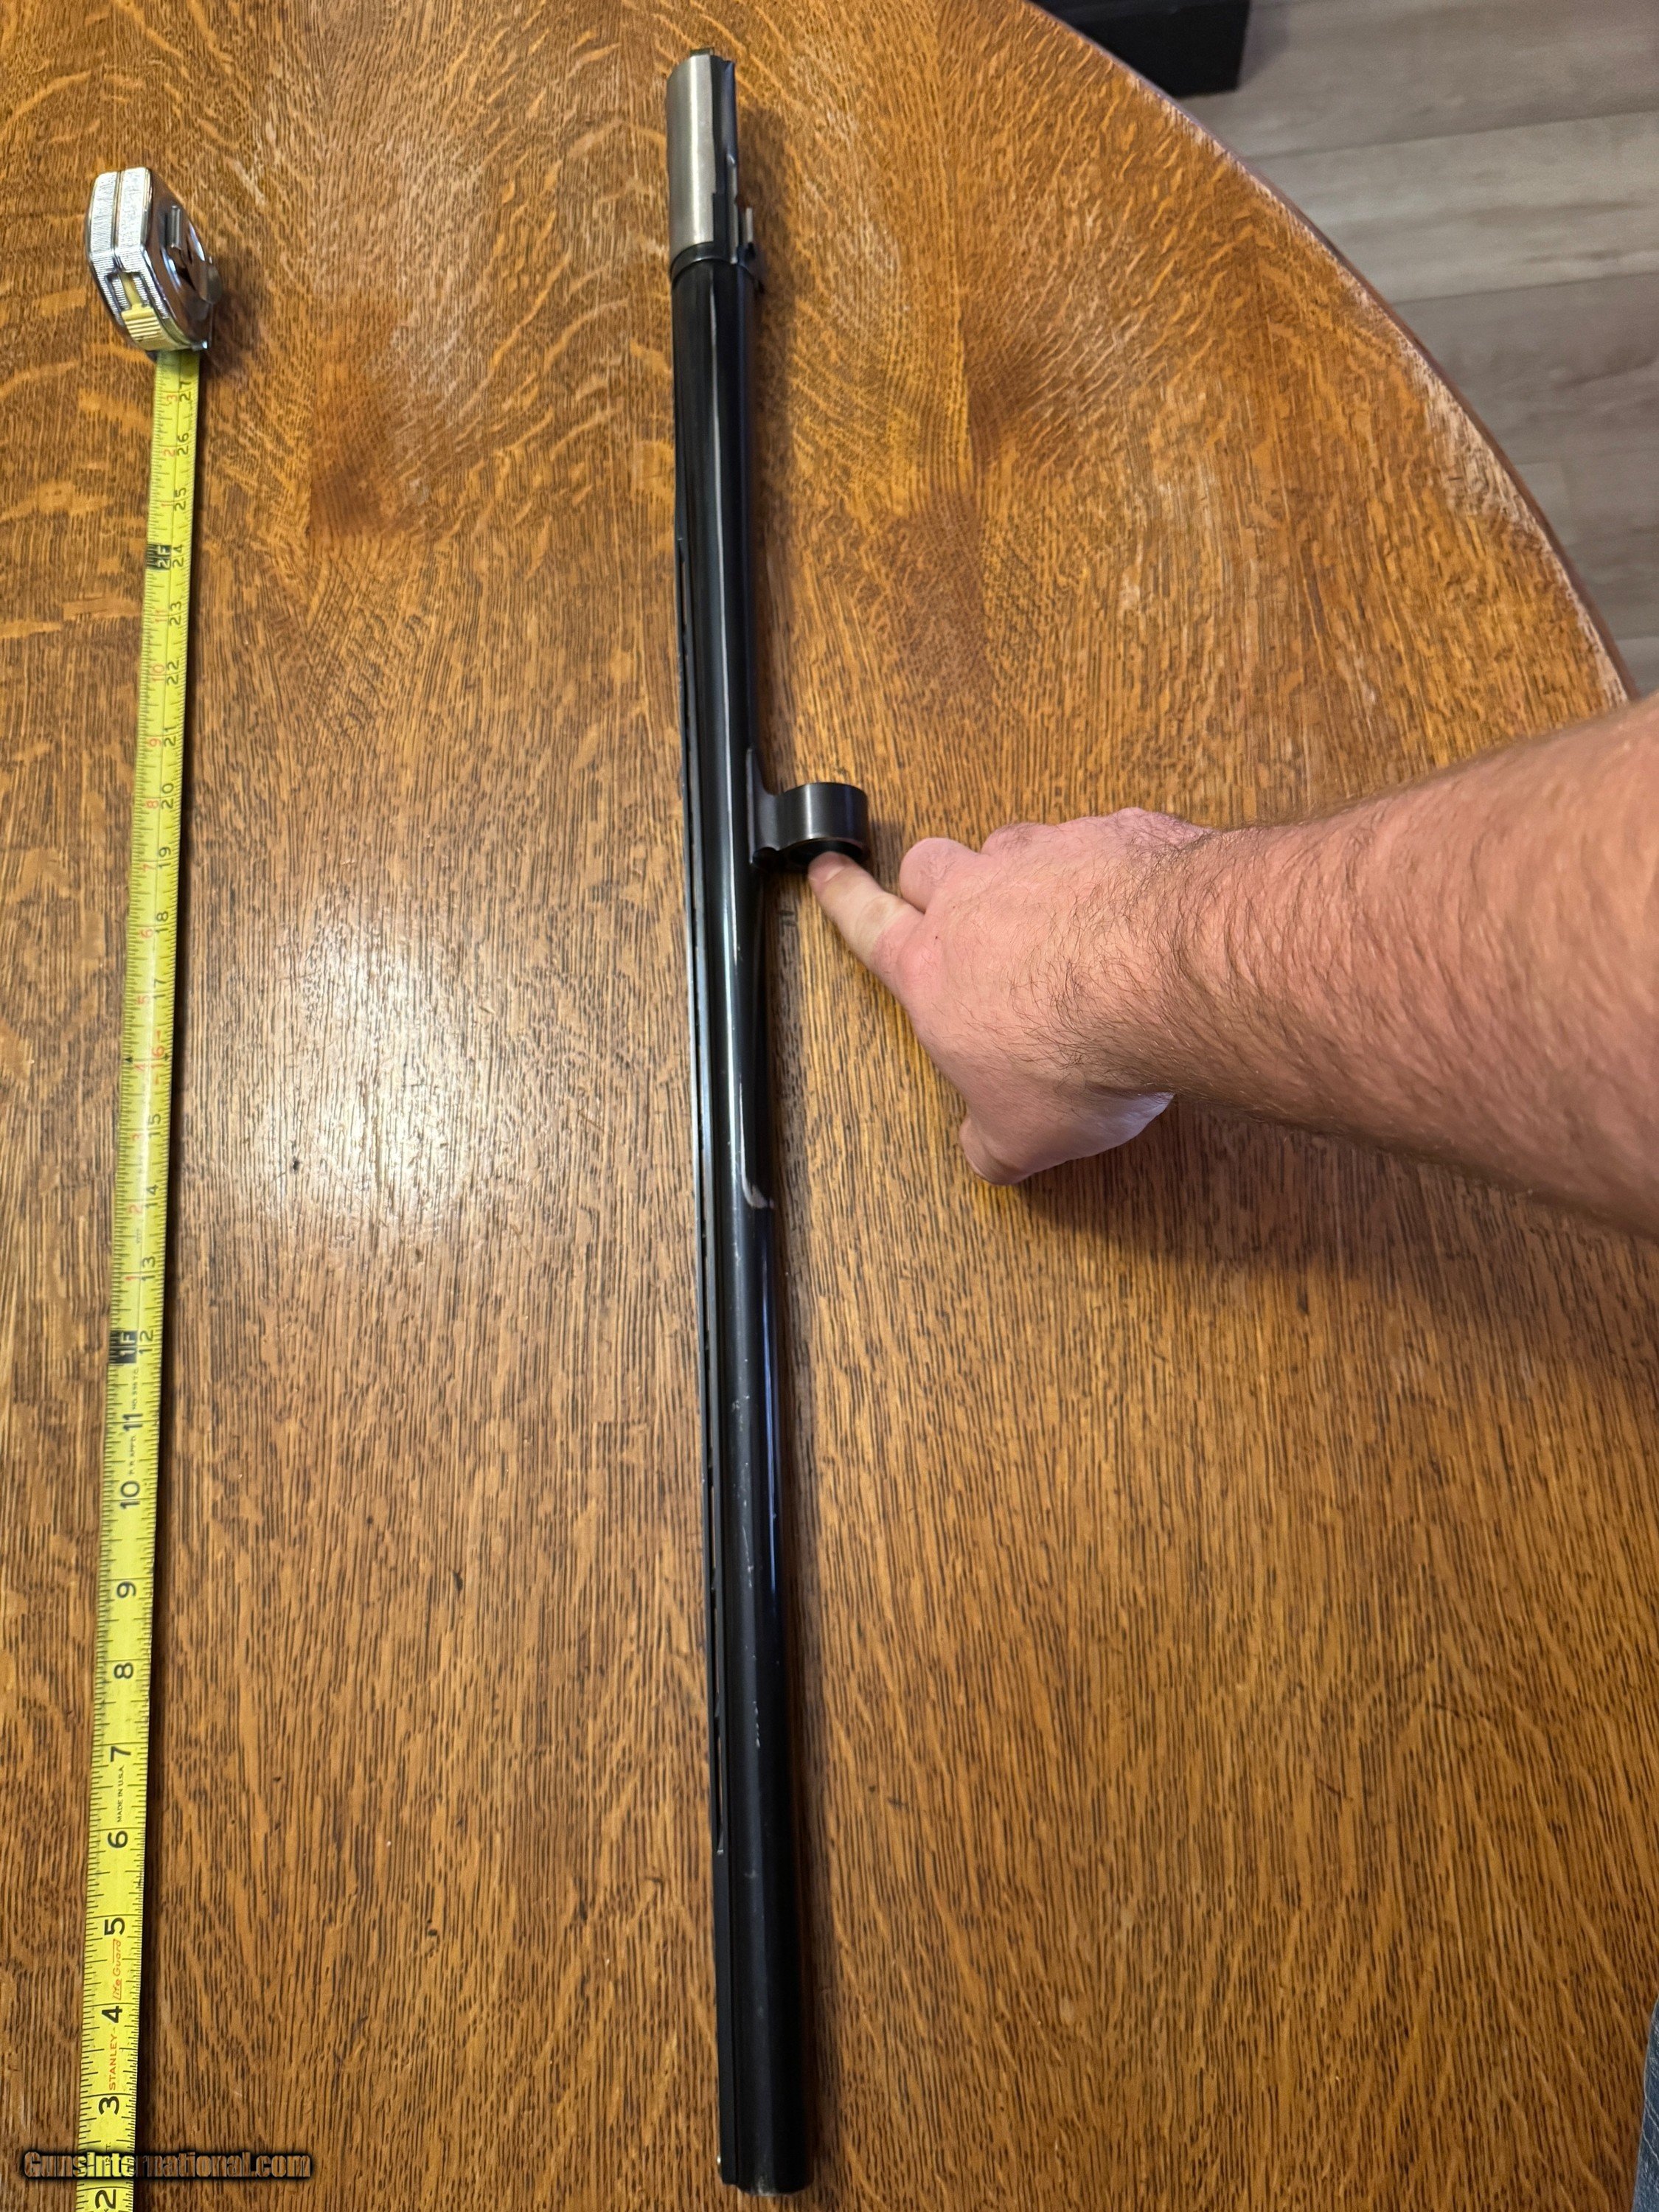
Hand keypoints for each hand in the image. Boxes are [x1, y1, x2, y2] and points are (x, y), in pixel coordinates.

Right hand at [808, 810, 1207, 1182]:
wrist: (1170, 977)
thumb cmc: (1082, 1052)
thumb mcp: (1022, 1135)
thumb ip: (992, 1142)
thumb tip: (986, 1156)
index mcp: (936, 967)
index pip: (868, 924)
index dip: (842, 898)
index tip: (828, 872)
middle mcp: (981, 896)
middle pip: (928, 863)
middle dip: (930, 881)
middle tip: (947, 901)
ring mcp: (1049, 853)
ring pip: (1011, 844)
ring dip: (1024, 874)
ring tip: (1059, 916)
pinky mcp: (1116, 834)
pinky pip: (1100, 840)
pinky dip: (1110, 869)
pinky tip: (1141, 909)